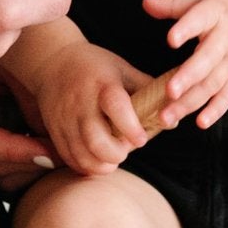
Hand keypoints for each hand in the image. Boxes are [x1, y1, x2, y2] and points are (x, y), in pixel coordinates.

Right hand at [0, 54, 56, 193]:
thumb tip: (52, 151)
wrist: (16, 40)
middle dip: (28, 164)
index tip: (50, 152)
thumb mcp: (21, 67)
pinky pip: (10, 174)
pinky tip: (56, 152)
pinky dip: (34, 167)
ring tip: (64, 154)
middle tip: (66, 156)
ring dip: (34, 170)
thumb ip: (32, 104)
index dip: (13, 152)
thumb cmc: (17, 46)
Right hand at [24, 41, 152, 175]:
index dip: (130, 127)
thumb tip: (174, 115)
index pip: (115, 107)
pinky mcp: (54, 131)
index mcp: (102, 84)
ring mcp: (65, 119)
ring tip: (113, 158)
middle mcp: (81, 103)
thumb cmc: (95, 67)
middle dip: (115, 154)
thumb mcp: (122, 70)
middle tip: (125, 150)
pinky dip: (86, 166)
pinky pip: (69, 158)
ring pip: (81, 155)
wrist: (52, 61)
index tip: (141, 140)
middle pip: (95, 139)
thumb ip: (148, 90)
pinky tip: (97, 160)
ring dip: (101, 165)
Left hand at [142, 0, 227, 130]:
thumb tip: (146, 4)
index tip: (171, 40)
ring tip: (168, 116)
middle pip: (208, 59)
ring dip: (191, 101)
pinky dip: (216, 110)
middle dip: (188, 77)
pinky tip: (201, 122)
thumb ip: (175, 3)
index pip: (201, 19)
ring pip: (213, 83)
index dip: (187, 29)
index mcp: (217, 13)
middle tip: (169, 92)